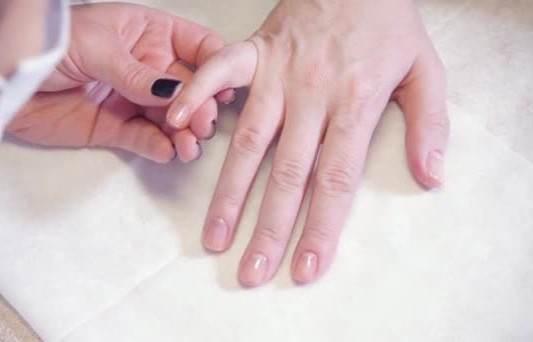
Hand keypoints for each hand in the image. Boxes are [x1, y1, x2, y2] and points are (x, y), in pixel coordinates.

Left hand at [8, 3, 233, 162]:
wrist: (6, 77)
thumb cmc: (50, 42)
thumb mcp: (98, 47)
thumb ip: (139, 73)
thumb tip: (176, 90)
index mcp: (147, 34)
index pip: (195, 47)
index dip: (213, 67)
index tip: (224, 88)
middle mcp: (146, 67)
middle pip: (188, 89)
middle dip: (200, 107)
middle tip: (203, 125)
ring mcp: (132, 98)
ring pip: (170, 119)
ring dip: (184, 133)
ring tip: (189, 147)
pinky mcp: (115, 128)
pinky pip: (144, 138)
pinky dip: (158, 146)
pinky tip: (168, 151)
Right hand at [167, 0, 448, 284]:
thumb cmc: (388, 19)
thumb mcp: (425, 68)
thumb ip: (430, 124)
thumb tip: (431, 177)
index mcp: (356, 102)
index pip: (336, 178)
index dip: (320, 227)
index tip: (304, 267)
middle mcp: (313, 95)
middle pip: (289, 173)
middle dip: (269, 228)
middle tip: (250, 270)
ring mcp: (279, 73)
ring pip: (250, 141)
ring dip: (230, 191)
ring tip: (215, 234)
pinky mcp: (256, 52)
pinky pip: (220, 71)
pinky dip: (198, 92)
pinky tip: (178, 120)